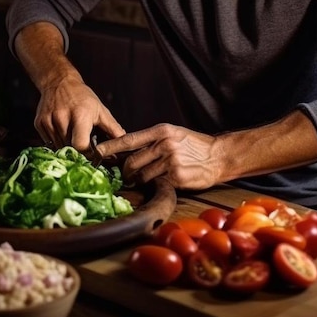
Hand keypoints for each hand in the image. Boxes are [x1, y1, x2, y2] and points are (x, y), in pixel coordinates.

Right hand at [34, 75, 124, 150]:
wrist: (59, 81)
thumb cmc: (83, 97)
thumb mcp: (100, 110)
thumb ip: (113, 128)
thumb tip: (123, 145)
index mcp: (80, 114)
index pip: (80, 145)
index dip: (86, 153)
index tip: (91, 152)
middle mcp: (62, 117)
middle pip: (69, 148)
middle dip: (77, 150)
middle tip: (83, 142)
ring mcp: (48, 120)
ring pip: (58, 147)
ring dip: (66, 146)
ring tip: (72, 133)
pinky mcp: (39, 123)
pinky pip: (48, 142)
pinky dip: (56, 140)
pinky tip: (62, 129)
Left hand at [95, 123, 220, 189]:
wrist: (219, 155)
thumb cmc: (195, 145)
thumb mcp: (174, 134)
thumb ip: (153, 139)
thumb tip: (130, 148)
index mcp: (161, 131)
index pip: (129, 139)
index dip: (111, 146)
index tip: (97, 152)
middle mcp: (164, 144)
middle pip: (131, 161)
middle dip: (124, 171)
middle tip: (124, 175)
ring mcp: (170, 161)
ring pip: (141, 176)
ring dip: (137, 181)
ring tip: (140, 181)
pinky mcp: (176, 178)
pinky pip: (156, 184)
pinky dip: (154, 185)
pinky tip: (159, 182)